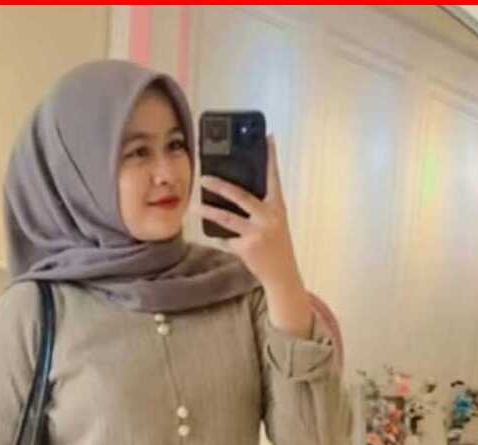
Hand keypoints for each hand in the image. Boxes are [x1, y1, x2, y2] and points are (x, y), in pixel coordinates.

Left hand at [193, 135, 305, 292]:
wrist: (282, 274)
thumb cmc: (276, 245)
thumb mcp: (274, 222)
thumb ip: (260, 207)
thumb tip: (234, 191)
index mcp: (277, 207)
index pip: (273, 177)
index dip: (270, 157)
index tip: (267, 138)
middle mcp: (268, 218)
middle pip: (241, 196)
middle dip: (220, 186)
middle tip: (203, 178)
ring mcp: (257, 233)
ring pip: (227, 219)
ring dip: (208, 213)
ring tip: (194, 208)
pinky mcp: (246, 248)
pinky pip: (226, 240)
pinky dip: (218, 238)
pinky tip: (211, 235)